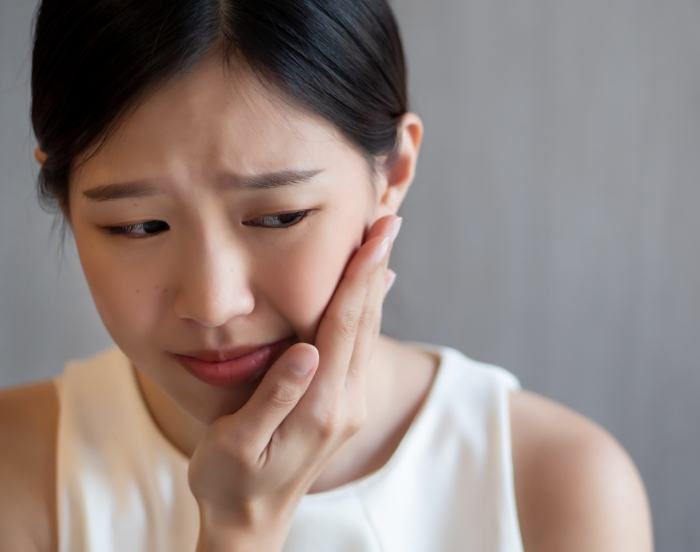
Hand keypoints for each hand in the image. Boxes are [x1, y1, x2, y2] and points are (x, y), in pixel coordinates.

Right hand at [188, 214, 401, 549]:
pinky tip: (374, 288)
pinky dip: (368, 309)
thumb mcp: (237, 446)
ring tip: (383, 241)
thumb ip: (274, 398)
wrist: (252, 521)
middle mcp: (345, 403)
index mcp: (319, 406)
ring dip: (376, 282)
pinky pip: (360, 345)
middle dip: (377, 267)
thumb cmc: (231, 482)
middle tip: (388, 220)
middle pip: (365, 321)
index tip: (376, 237)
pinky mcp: (343, 404)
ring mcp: (349, 404)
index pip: (343, 327)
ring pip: (368, 330)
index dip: (360, 278)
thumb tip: (306, 351)